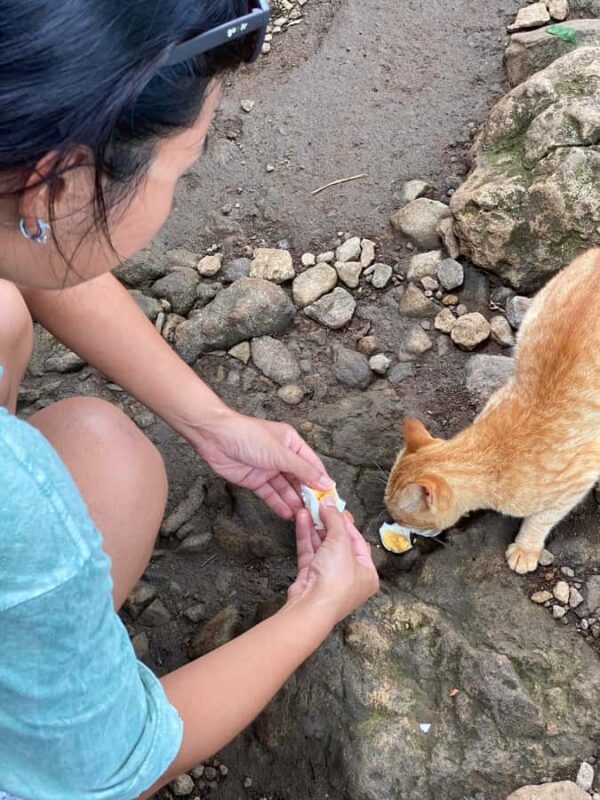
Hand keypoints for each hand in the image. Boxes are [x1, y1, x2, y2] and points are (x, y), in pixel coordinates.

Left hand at [192, 408, 333, 518]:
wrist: (216, 438)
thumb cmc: (249, 436)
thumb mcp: (281, 454)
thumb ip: (304, 470)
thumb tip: (326, 482)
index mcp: (292, 443)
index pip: (312, 465)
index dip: (321, 481)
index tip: (331, 498)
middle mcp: (282, 456)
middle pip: (299, 479)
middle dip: (308, 495)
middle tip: (318, 512)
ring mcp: (268, 469)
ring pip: (285, 489)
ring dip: (294, 502)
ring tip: (303, 517)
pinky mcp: (255, 480)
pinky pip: (270, 494)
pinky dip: (278, 504)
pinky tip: (287, 514)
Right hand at [287, 500, 379, 625]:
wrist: (311, 607)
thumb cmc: (336, 581)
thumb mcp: (341, 542)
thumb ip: (335, 520)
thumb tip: (329, 503)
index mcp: (367, 573)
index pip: (358, 541)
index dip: (346, 522)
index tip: (335, 507)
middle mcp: (349, 577)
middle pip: (339, 543)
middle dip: (328, 523)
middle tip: (320, 505)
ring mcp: (328, 579)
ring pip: (322, 547)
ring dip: (315, 527)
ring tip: (308, 507)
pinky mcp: (310, 579)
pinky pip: (309, 553)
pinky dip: (306, 536)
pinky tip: (302, 519)